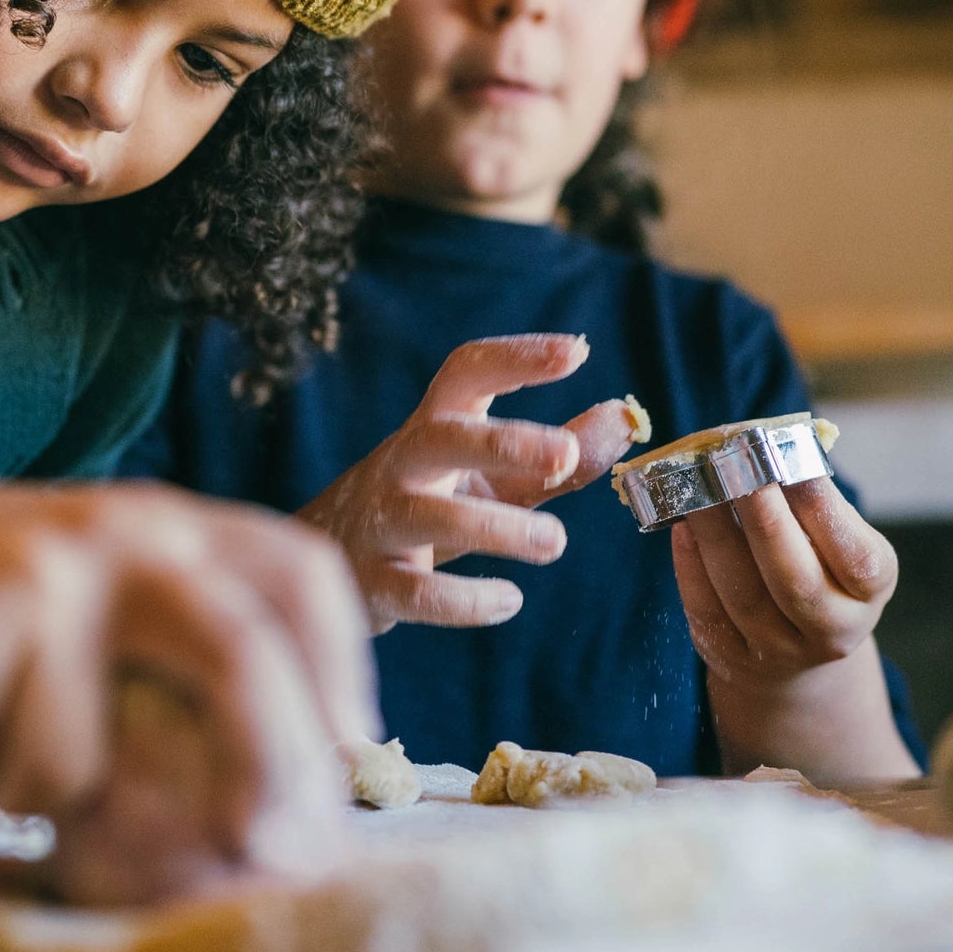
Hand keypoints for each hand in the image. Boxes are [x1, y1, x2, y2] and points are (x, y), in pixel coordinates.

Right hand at [0, 477, 374, 873]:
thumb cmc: (9, 600)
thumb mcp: (114, 599)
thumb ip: (194, 662)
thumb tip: (296, 810)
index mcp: (171, 526)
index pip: (296, 578)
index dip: (340, 677)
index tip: (346, 764)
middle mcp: (119, 534)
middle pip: (233, 651)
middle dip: (262, 765)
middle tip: (256, 850)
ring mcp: (37, 575)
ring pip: (89, 755)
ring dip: (49, 788)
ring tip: (5, 732)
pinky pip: (1, 765)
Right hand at [298, 333, 644, 632]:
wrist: (326, 553)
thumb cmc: (429, 504)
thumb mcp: (490, 477)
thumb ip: (557, 456)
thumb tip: (626, 419)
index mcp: (433, 427)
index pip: (466, 374)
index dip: (517, 358)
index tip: (576, 351)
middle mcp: (402, 464)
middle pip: (442, 438)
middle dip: (502, 442)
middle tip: (564, 454)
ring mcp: (383, 521)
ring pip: (431, 516)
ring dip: (497, 527)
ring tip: (554, 540)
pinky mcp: (375, 582)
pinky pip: (418, 592)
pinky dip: (466, 601)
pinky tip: (509, 600)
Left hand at [673, 478, 916, 782]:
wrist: (797, 654)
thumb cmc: (816, 568)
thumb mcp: (836, 541)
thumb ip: (811, 503)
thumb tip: (765, 443)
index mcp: (868, 591)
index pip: (856, 557)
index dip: (822, 508)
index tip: (787, 456)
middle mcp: (832, 628)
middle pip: (795, 580)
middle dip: (763, 519)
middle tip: (733, 464)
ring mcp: (780, 650)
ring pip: (743, 595)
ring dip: (715, 535)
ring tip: (696, 486)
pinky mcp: (731, 655)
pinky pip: (707, 609)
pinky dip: (690, 564)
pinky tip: (681, 525)